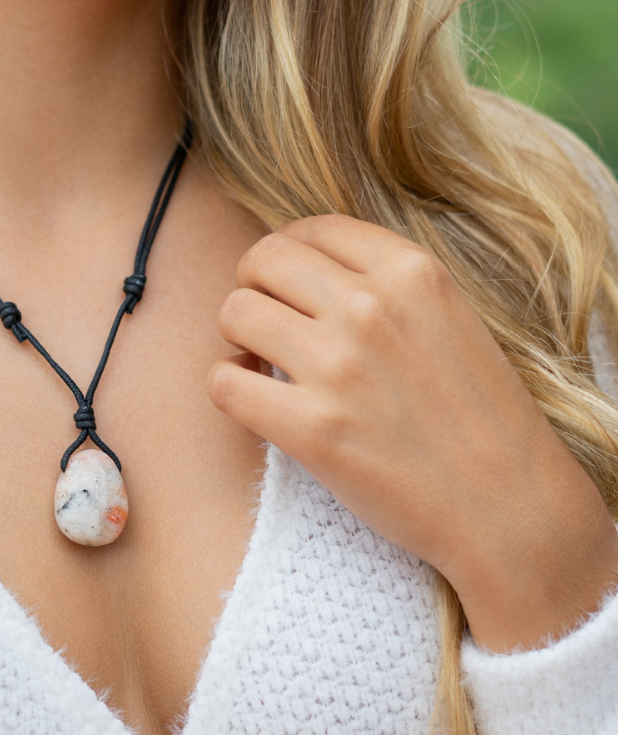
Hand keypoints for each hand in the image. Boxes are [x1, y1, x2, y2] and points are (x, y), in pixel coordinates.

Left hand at [208, 214, 617, 650]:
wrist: (510, 506)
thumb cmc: (479, 412)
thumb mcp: (450, 314)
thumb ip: (384, 281)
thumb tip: (305, 264)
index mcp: (409, 271)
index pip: (312, 228)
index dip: (288, 251)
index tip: (287, 280)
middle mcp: (369, 308)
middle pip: (263, 259)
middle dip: (252, 283)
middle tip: (265, 317)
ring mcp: (338, 367)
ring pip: (234, 312)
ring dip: (238, 336)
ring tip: (260, 360)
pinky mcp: (311, 429)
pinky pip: (223, 382)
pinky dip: (228, 387)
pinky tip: (254, 398)